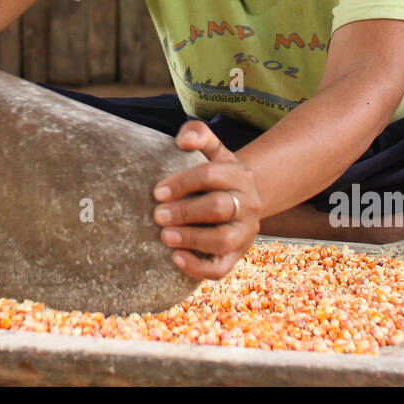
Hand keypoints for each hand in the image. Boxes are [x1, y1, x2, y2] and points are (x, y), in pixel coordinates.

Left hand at [152, 120, 261, 280]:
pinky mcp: (237, 256)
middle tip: (157, 215)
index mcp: (239, 176)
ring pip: (223, 240)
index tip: (157, 192)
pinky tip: (175, 258)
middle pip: (217, 208)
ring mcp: (244, 233)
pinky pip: (221, 268)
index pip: (210, 175)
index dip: (182, 183)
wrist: (242, 201)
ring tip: (165, 237)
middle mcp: (247, 205)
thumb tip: (183, 140)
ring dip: (192, 239)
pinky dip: (197, 267)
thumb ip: (199, 134)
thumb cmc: (217, 175)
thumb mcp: (213, 151)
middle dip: (184, 212)